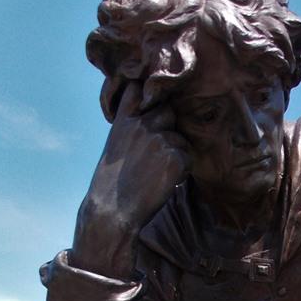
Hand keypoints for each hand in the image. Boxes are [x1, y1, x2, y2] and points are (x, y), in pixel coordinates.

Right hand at [72, 82, 191, 275]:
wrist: (112, 210)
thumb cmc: (111, 184)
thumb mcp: (115, 146)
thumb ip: (130, 127)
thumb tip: (151, 116)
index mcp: (124, 120)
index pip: (139, 89)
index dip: (148, 95)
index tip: (149, 107)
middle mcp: (142, 125)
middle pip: (169, 112)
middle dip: (168, 129)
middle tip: (157, 155)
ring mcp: (159, 139)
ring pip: (181, 138)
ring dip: (176, 154)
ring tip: (158, 173)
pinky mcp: (175, 157)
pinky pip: (189, 158)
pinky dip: (182, 171)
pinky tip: (165, 182)